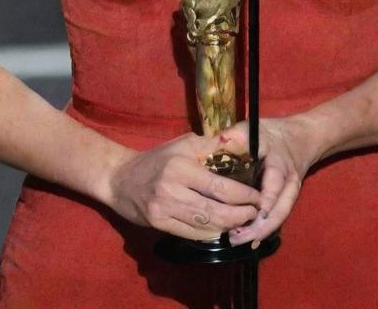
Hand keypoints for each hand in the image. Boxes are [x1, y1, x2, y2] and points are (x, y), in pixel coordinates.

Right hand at [106, 131, 262, 240]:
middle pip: (215, 210)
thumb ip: (209, 146)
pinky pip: (192, 234)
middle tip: (255, 212)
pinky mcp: (159, 225)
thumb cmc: (156, 158)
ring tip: (243, 221)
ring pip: (205, 225)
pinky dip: (211, 233)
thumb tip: (239, 146)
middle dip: (240, 214)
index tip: (257, 196)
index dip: (243, 195)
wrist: (120, 178)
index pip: (219, 186)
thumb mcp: (182, 144)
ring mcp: (164, 209)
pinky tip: (222, 229)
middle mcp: (172, 189)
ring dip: (228, 226)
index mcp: (181, 166)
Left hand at [217, 115, 320, 248]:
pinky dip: (266, 229)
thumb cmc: (270, 134)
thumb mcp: (252, 129)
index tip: (253, 215)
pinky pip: (279, 216)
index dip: (265, 200)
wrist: (300, 138)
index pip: (274, 183)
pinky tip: (252, 241)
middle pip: (279, 206)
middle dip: (261, 224)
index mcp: (278, 163)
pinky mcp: (288, 199)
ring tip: (242, 241)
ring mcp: (291, 192)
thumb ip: (233, 137)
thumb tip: (211, 148)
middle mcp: (288, 180)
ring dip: (262, 231)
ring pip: (281, 215)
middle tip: (237, 236)